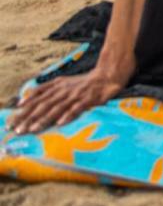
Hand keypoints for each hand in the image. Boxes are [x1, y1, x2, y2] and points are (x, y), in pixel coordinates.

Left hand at [8, 69, 126, 133]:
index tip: (12, 121)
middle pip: (43, 105)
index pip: (36, 99)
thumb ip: (44, 89)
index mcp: (56, 86)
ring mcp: (75, 95)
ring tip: (33, 129)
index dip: (24, 110)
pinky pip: (76, 108)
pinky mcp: (88, 99)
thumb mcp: (61, 81)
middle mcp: (63, 90)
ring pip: (57, 108)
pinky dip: (68, 115)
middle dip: (29, 118)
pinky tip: (60, 123)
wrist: (107, 74)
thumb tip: (24, 99)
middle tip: (19, 130)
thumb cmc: (83, 82)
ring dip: (44, 119)